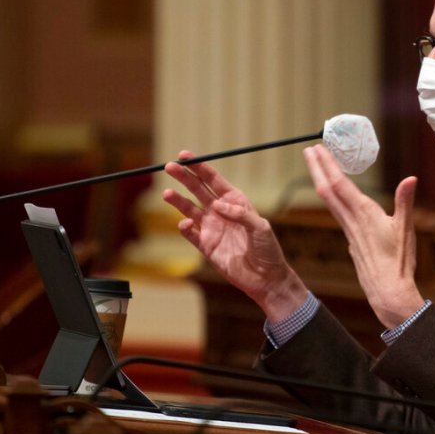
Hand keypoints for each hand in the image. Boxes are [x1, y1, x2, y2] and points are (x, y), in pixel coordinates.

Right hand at [162, 151, 307, 320]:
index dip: (199, 167)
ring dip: (178, 201)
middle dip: (184, 177)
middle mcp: (221, 212)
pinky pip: (190, 233)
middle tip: (169, 167)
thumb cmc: (267, 249)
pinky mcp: (206, 246)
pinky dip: (185, 227)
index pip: (214, 180)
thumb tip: (217, 205)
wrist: (265, 277)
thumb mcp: (260, 227)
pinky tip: (186, 224)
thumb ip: (240, 214)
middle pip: (198, 190)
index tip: (185, 155)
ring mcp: (212, 228)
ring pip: (189, 209)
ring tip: (167, 193)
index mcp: (235, 201)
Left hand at [303, 144, 424, 328]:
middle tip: (308, 149)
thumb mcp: (405, 229)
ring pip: (330, 201)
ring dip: (321, 181)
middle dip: (317, 168)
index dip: (328, 165)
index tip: (318, 149)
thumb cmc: (398, 262)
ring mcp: (349, 230)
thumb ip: (405, 202)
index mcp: (364, 214)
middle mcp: (352, 220)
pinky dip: (332, 197)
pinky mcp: (352, 239)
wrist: (387, 291)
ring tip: (317, 166)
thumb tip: (411, 179)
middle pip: (327, 190)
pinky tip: (334, 196)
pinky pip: (337, 212)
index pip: (340, 184)